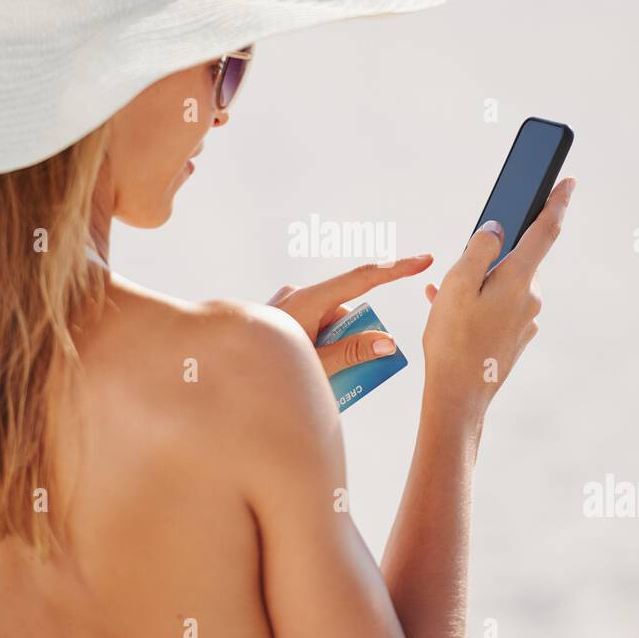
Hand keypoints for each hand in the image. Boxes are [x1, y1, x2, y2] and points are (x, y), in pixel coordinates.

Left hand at [268, 255, 434, 376]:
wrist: (215, 367)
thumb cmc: (265, 368)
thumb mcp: (317, 365)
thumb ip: (354, 352)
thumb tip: (389, 342)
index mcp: (309, 299)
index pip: (362, 278)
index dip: (395, 270)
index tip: (423, 261)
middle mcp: (299, 295)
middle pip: (346, 311)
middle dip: (352, 338)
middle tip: (342, 371)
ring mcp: (288, 304)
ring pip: (329, 322)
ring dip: (333, 346)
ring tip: (315, 376)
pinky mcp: (281, 315)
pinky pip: (312, 326)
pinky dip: (319, 345)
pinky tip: (302, 368)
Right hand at [422, 177, 575, 418]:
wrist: (458, 397)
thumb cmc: (453, 340)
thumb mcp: (457, 285)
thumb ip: (479, 249)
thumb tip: (496, 228)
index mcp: (519, 279)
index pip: (546, 230)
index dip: (557, 202)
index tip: (568, 182)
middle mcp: (530, 298)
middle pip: (515, 260)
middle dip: (489, 257)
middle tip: (459, 269)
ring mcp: (525, 320)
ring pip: (501, 286)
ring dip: (476, 284)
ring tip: (442, 299)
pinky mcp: (516, 338)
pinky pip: (497, 308)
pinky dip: (476, 304)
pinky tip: (448, 313)